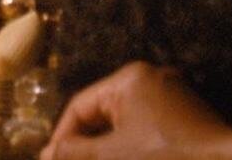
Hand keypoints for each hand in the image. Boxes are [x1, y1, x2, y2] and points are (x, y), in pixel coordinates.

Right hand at [43, 62, 231, 159]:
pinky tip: (121, 158)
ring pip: (123, 123)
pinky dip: (128, 145)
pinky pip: (144, 127)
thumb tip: (48, 154)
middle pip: (101, 113)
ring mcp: (169, 96)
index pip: (80, 106)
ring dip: (105, 147)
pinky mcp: (183, 116)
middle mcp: (149, 79)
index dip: (62, 137)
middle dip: (84, 144)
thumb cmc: (168, 156)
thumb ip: (76, 152)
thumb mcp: (114, 155)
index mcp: (129, 79)